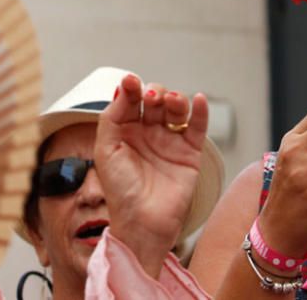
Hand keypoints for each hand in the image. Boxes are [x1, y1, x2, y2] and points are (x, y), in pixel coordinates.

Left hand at [94, 74, 208, 278]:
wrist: (142, 223)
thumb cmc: (120, 190)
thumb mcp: (106, 150)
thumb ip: (112, 117)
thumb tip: (123, 88)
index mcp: (125, 130)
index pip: (131, 100)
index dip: (132, 87)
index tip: (131, 81)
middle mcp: (148, 132)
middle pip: (155, 100)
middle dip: (154, 92)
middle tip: (151, 97)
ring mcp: (170, 141)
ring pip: (176, 109)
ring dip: (175, 99)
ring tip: (171, 101)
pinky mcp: (189, 153)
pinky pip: (197, 127)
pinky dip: (200, 111)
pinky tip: (198, 100)